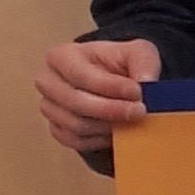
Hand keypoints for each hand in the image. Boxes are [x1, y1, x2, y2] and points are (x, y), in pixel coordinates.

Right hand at [37, 34, 160, 151]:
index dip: (110, 86)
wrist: (115, 82)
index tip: (137, 92)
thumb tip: (146, 82)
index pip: (80, 75)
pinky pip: (75, 141)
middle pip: (74, 102)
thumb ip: (144, 62)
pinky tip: (117, 132)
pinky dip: (99, 140)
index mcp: (62, 56)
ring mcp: (50, 107)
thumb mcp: (138, 53)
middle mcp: (48, 82)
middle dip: (110, 110)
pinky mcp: (56, 129)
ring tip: (131, 121)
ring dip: (107, 126)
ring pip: (75, 124)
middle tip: (139, 112)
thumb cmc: (120, 63)